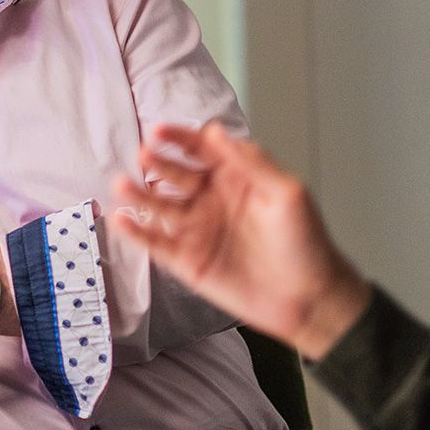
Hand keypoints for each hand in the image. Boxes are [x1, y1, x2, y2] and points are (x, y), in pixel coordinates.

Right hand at [108, 121, 370, 359]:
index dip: (180, 138)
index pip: (201, 150)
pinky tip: (121, 220)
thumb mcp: (287, 194)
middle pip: (176, 174)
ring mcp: (197, 230)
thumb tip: (216, 132)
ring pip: (160, 207)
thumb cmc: (306, 244)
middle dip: (158, 163)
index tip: (159, 130)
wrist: (308, 299)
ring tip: (122, 184)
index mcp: (235, 178)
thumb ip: (252, 163)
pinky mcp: (187, 261)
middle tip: (142, 155)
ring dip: (139, 195)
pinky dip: (136, 232)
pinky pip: (156, 243)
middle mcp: (211, 200)